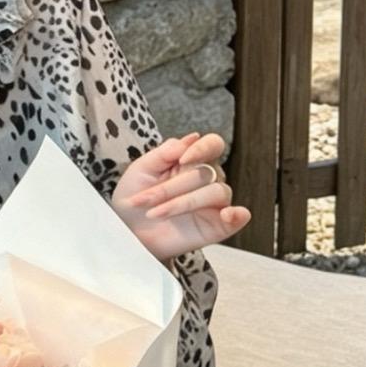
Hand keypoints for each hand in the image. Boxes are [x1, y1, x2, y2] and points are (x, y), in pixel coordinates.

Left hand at [110, 131, 250, 262]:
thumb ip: (165, 152)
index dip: (202, 148)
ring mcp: (213, 203)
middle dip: (172, 187)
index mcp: (192, 160)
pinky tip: (226, 215)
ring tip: (155, 213)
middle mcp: (208, 179)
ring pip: (216, 193)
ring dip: (184, 203)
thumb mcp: (142, 169)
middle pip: (207, 172)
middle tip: (145, 199)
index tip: (182, 159)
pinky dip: (237, 215)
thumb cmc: (135, 195)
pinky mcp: (216, 226)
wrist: (128, 229)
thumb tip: (192, 137)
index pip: (213, 145)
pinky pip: (236, 219)